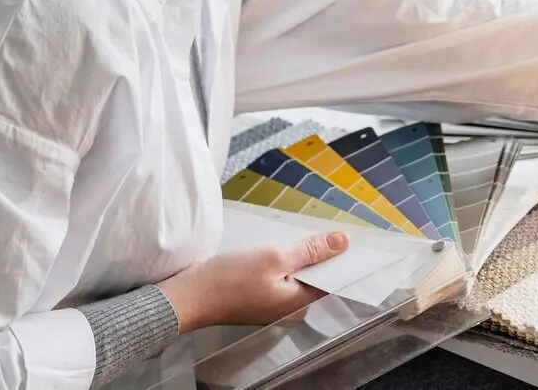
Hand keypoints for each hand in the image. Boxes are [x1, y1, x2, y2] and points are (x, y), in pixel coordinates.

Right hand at [156, 231, 348, 331]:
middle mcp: (291, 309)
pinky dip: (284, 262)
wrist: (190, 296)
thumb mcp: (275, 257)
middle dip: (320, 254)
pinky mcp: (261, 298)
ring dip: (300, 256)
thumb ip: (311, 251)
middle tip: (324, 227)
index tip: (347, 235)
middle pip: (315, 277)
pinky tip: (282, 246)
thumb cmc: (231, 278)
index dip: (340, 257)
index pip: (332, 279)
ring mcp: (275, 305)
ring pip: (297, 275)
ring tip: (303, 233)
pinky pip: (282, 277)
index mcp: (300, 304)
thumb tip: (344, 242)